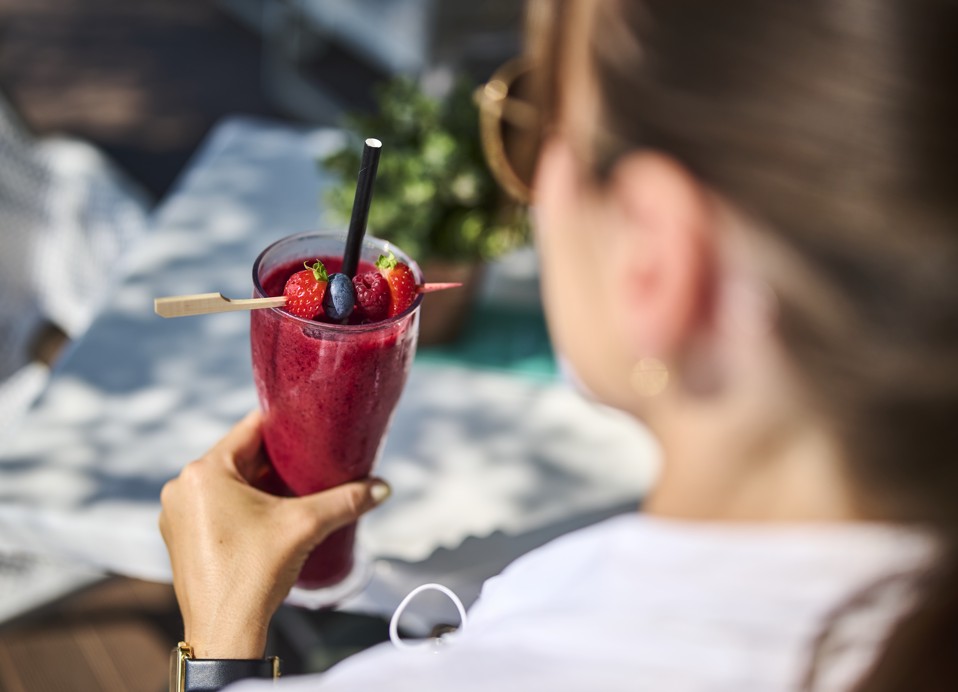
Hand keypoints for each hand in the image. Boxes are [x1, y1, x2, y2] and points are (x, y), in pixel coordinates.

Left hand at [158, 410, 389, 657]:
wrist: (225, 632)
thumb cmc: (255, 572)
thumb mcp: (305, 526)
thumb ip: (345, 500)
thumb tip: (384, 487)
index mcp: (204, 472)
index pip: (249, 429)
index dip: (283, 424)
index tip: (309, 424)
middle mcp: (182, 486)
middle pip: (238, 457)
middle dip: (274, 459)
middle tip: (310, 458)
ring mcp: (176, 514)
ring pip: (227, 483)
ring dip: (257, 483)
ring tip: (294, 486)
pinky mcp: (180, 537)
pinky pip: (214, 506)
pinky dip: (240, 504)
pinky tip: (268, 514)